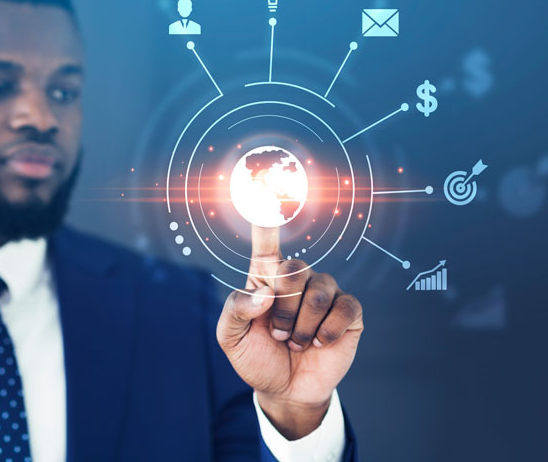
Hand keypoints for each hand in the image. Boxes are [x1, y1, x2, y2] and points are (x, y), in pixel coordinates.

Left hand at [216, 225, 362, 439]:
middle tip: (279, 335)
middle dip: (283, 310)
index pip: (267, 241)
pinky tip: (320, 343)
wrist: (285, 392)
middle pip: (294, 270)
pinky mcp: (349, 315)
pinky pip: (345, 307)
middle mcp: (297, 279)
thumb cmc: (256, 358)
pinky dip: (329, 331)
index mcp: (265, 278)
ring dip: (303, 326)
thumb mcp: (230, 338)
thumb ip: (236, 309)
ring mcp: (325, 294)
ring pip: (319, 291)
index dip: (267, 218)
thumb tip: (264, 292)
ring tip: (297, 343)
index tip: (266, 188)